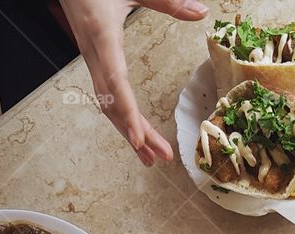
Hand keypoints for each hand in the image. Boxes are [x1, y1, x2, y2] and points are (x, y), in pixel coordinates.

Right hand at [60, 0, 208, 165]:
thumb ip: (167, 1)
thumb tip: (201, 12)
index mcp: (102, 37)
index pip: (115, 82)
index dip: (127, 113)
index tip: (139, 139)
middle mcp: (94, 54)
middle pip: (113, 104)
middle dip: (136, 133)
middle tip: (161, 157)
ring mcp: (92, 59)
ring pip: (108, 104)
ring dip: (129, 131)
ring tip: (151, 157)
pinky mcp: (94, 60)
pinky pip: (107, 95)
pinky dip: (122, 117)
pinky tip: (135, 133)